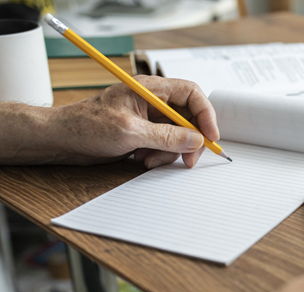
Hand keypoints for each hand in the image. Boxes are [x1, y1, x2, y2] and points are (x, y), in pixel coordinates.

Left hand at [50, 76, 218, 167]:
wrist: (61, 139)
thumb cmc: (85, 125)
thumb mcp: (129, 132)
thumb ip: (166, 136)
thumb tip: (195, 139)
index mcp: (150, 89)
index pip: (191, 93)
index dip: (205, 114)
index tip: (210, 136)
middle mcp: (152, 101)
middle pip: (189, 118)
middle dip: (190, 140)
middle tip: (188, 159)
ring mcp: (149, 118)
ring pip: (179, 135)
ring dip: (170, 152)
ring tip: (150, 159)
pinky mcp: (144, 134)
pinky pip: (165, 145)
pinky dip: (159, 156)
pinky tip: (141, 159)